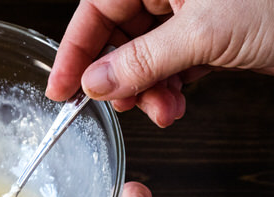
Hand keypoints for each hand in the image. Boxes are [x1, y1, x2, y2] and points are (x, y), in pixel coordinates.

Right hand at [46, 0, 273, 126]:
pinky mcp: (212, 35)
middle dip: (119, 77)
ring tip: (163, 109)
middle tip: (122, 104)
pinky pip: (172, 66)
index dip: (75, 51)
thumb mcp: (203, 33)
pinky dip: (170, 89)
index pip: (96, 10)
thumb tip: (96, 83)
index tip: (61, 89)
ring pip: (144, 57)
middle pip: (118, 36)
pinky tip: (176, 104)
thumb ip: (142, 61)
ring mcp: (192, 12)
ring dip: (147, 90)